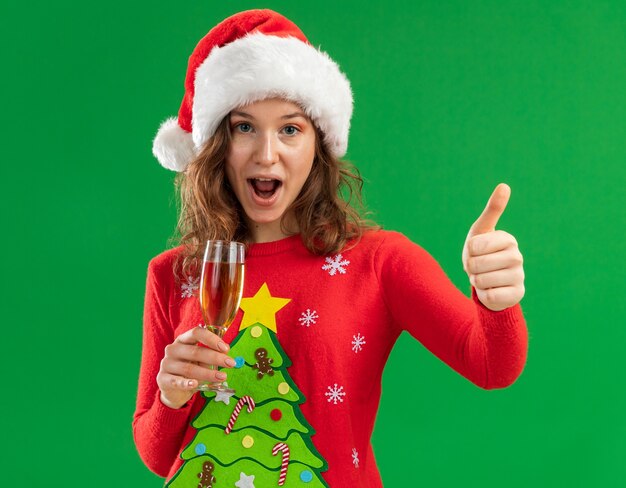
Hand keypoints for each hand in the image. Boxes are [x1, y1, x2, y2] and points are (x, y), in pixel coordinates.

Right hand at [156, 326, 235, 408]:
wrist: (173, 389)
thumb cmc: (191, 369)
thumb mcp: (201, 360)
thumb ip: (212, 354)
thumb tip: (226, 353)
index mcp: (183, 340)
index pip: (196, 333)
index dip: (211, 339)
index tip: (226, 348)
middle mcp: (173, 349)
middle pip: (195, 351)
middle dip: (215, 358)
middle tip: (230, 363)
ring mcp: (166, 364)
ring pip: (189, 368)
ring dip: (208, 373)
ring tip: (223, 377)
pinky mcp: (163, 379)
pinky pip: (176, 381)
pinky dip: (186, 383)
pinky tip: (195, 384)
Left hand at [462, 183, 524, 310]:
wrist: (490, 282)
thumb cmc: (483, 253)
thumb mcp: (482, 231)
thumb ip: (493, 209)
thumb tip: (504, 185)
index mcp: (507, 239)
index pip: (474, 246)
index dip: (469, 252)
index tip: (476, 252)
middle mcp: (517, 256)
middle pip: (476, 264)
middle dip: (471, 268)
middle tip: (479, 267)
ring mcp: (519, 276)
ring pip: (481, 281)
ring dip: (477, 282)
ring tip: (485, 278)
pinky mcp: (517, 294)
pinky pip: (490, 296)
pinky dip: (485, 295)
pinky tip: (492, 290)